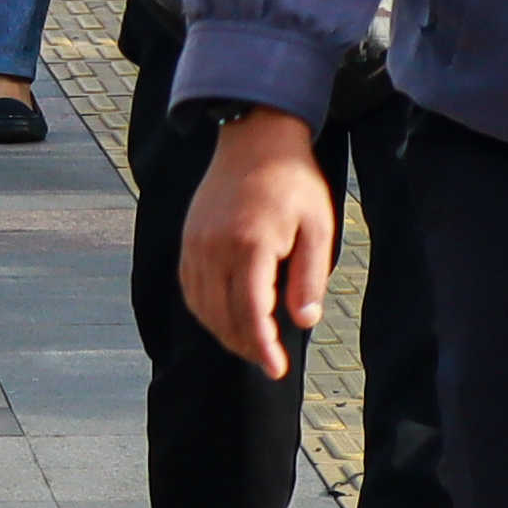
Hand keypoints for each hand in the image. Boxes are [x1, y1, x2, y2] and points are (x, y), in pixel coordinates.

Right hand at [178, 106, 339, 371]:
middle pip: (222, 316)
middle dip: (245, 345)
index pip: (250, 312)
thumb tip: (302, 322)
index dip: (262, 347)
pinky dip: (205, 310)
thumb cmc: (294, 183)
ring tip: (250, 343)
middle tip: (269, 361)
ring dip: (223, 332)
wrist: (256, 139)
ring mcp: (196, 243)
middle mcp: (215, 246)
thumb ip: (308, 278)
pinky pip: (189, 287)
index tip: (276, 369)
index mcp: (251, 244)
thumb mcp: (318, 227)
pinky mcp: (188, 239)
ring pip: (201, 306)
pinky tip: (225, 317)